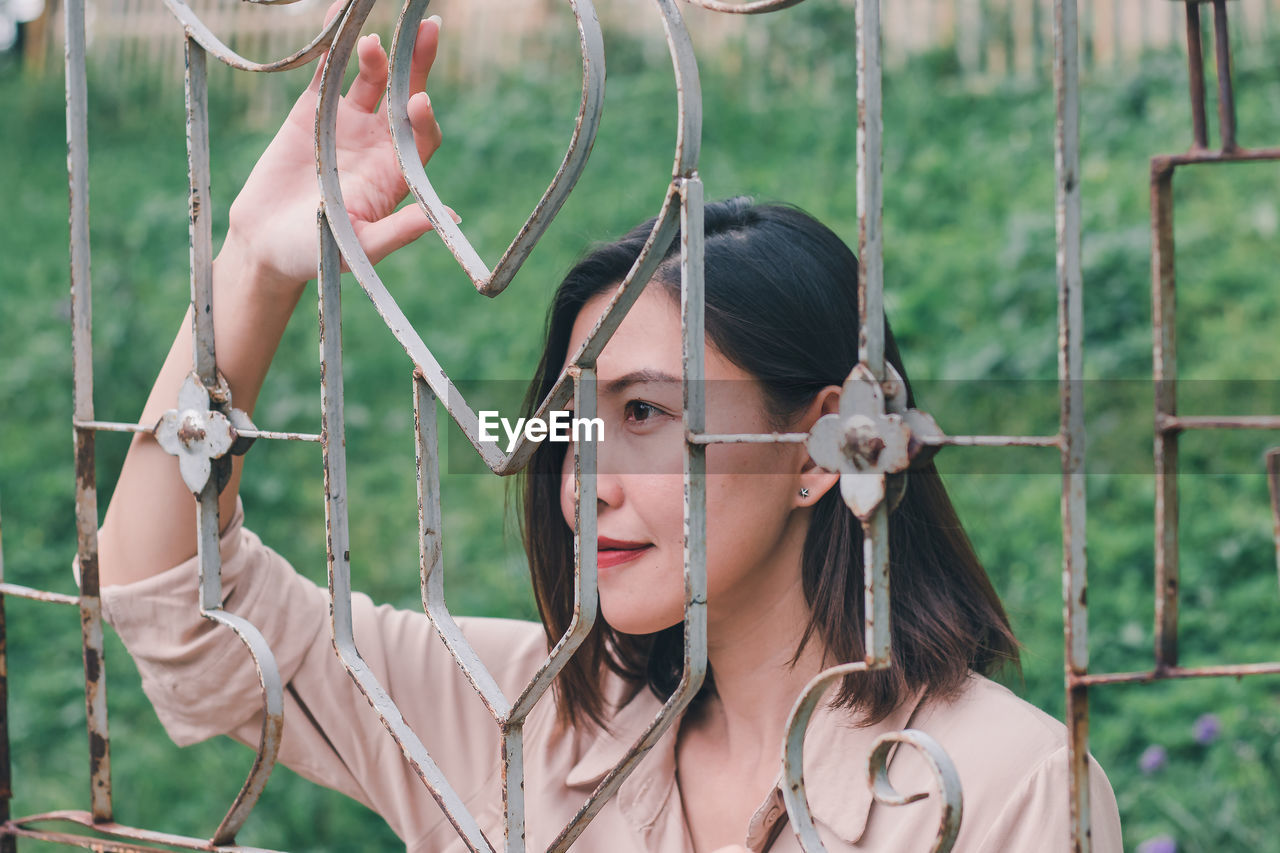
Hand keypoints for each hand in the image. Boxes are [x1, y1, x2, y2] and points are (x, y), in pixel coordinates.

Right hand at [224, 3, 444, 291]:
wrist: (265, 244)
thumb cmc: (316, 254)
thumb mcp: (359, 248)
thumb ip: (399, 231)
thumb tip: (450, 218)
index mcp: (395, 175)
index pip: (421, 139)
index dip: (423, 121)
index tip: (418, 103)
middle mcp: (379, 144)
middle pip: (406, 97)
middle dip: (418, 65)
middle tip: (429, 30)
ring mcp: (349, 123)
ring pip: (372, 80)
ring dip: (378, 56)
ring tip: (372, 42)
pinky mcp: (314, 110)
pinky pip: (328, 71)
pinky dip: (335, 45)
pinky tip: (341, 18)